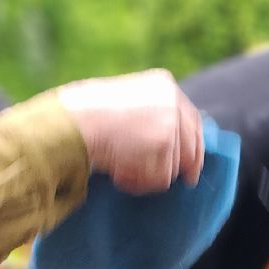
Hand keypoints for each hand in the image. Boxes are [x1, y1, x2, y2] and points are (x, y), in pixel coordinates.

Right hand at [56, 69, 203, 192]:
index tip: (192, 165)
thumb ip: (151, 115)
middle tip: (184, 181)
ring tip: (122, 170)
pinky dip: (142, 183)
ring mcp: (170, 121)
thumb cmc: (88, 116)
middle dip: (183, 166)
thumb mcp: (126, 102)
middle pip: (191, 144)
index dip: (194, 144)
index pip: (191, 119)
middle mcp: (172, 100)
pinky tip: (120, 174)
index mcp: (163, 85)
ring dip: (150, 175)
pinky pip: (162, 178)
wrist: (74, 121)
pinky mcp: (165, 143)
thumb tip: (170, 143)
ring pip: (174, 166)